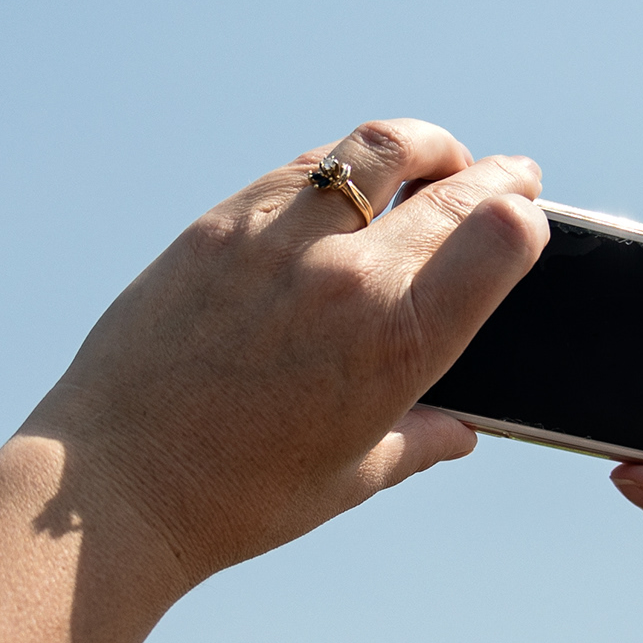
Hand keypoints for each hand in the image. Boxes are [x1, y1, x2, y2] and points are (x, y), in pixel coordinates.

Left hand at [23, 119, 547, 584]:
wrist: (117, 483)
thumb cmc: (238, 496)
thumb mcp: (353, 476)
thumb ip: (421, 440)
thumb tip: (461, 430)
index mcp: (399, 343)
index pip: (500, 234)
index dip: (525, 216)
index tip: (525, 217)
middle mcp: (347, 276)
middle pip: (454, 185)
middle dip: (497, 176)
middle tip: (508, 177)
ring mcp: (279, 238)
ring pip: (377, 147)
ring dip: (424, 146)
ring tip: (433, 160)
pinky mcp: (220, 225)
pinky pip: (304, 169)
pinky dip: (344, 168)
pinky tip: (346, 188)